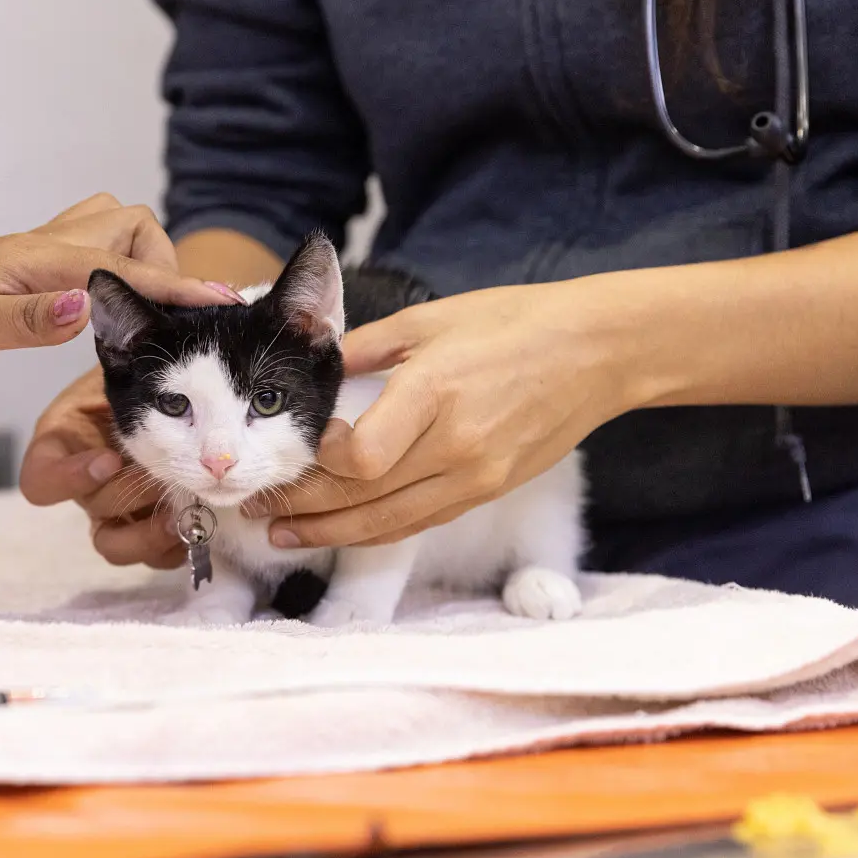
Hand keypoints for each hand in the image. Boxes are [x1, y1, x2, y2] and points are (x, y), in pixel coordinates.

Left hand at [0, 194, 242, 386]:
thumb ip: (26, 319)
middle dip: (158, 261)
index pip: (121, 266)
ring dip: (139, 261)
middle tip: (159, 318)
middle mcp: (41, 249)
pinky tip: (112, 316)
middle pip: (127, 223)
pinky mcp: (29, 280)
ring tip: (144, 316)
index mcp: (33, 259)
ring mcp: (36, 261)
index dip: (173, 286)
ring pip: (110, 232)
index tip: (219, 302)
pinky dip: (116, 274)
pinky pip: (91, 258)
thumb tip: (87, 307)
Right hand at [19, 368, 186, 568]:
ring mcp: (114, 511)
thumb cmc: (143, 377)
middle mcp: (84, 484)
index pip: (40, 480)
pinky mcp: (147, 528)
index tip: (109, 459)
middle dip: (128, 496)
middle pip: (91, 509)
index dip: (69, 479)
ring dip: (147, 535)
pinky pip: (153, 556)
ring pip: (114, 545)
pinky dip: (174, 548)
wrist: (177, 393)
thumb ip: (123, 381)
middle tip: (163, 477)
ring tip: (180, 516)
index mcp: (63, 443)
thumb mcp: (122, 372)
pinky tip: (198, 528)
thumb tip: (134, 372)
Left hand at [243, 281, 627, 546]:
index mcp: (435, 392)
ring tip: (284, 537)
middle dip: (305, 509)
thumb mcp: (431, 320)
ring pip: (389, 522)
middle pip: (365, 497)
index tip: (302, 447)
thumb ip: (366, 347)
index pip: (362, 457)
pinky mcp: (489, 490)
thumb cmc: (515, 322)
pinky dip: (377, 530)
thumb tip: (317, 364)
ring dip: (331, 533)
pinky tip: (343, 532)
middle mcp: (454, 445)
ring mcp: (475, 475)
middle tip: (258, 511)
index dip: (321, 463)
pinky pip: (420, 521)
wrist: (599, 352)